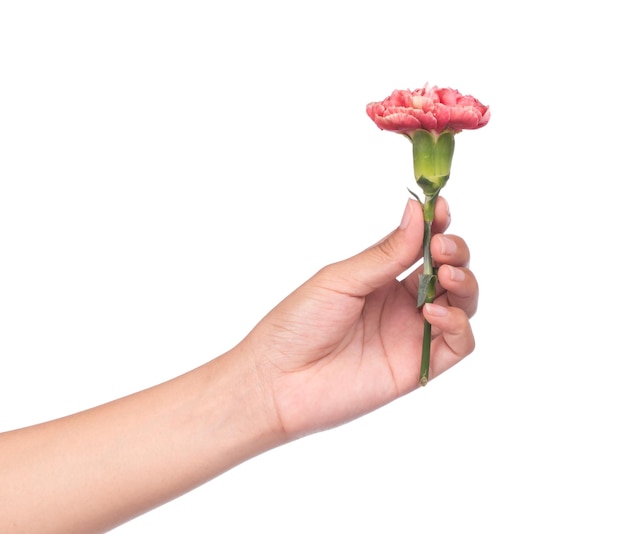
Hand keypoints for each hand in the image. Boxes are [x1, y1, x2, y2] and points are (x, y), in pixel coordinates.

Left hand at [240, 198, 478, 438]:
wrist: (278, 381)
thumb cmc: (298, 324)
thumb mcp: (341, 280)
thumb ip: (384, 254)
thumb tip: (417, 212)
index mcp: (381, 278)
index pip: (422, 247)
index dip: (438, 226)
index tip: (443, 208)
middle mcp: (401, 304)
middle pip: (450, 272)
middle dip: (456, 252)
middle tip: (442, 247)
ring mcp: (411, 335)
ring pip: (462, 304)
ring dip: (465, 283)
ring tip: (445, 275)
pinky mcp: (417, 367)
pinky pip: (458, 345)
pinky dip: (458, 324)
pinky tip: (432, 314)